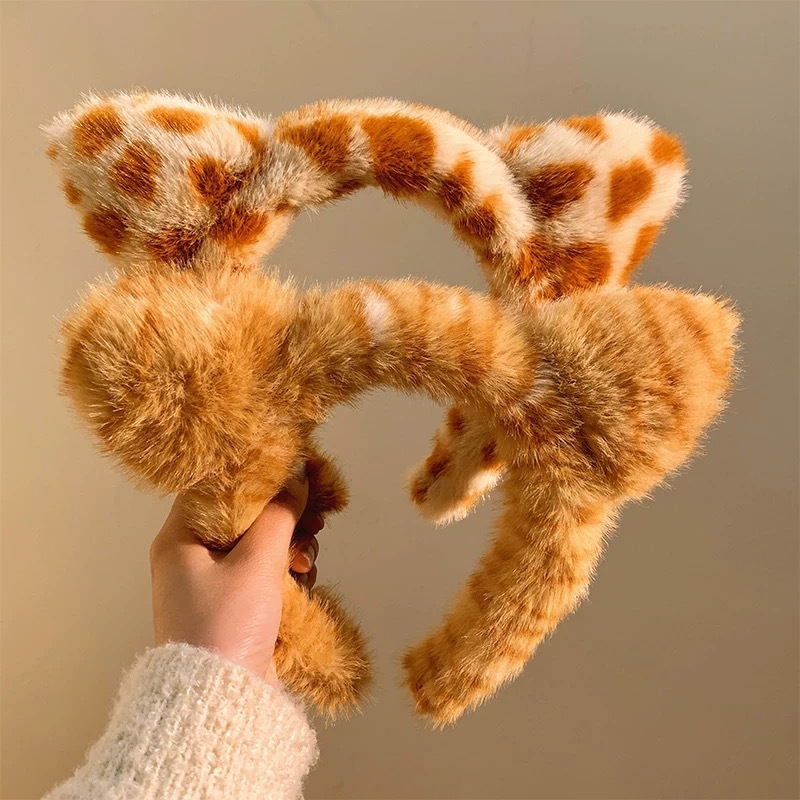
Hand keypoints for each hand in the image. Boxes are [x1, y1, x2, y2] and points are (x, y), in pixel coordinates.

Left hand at [150, 475, 323, 683]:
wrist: (219, 704)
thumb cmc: (226, 625)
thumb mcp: (256, 562)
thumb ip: (279, 514)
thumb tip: (295, 475)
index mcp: (180, 538)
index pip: (217, 488)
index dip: (257, 477)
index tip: (294, 475)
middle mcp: (191, 557)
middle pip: (245, 517)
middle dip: (283, 519)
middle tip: (312, 520)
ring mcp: (213, 585)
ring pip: (260, 546)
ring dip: (290, 548)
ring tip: (304, 564)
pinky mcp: (234, 608)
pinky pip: (264, 574)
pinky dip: (286, 573)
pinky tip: (302, 582)